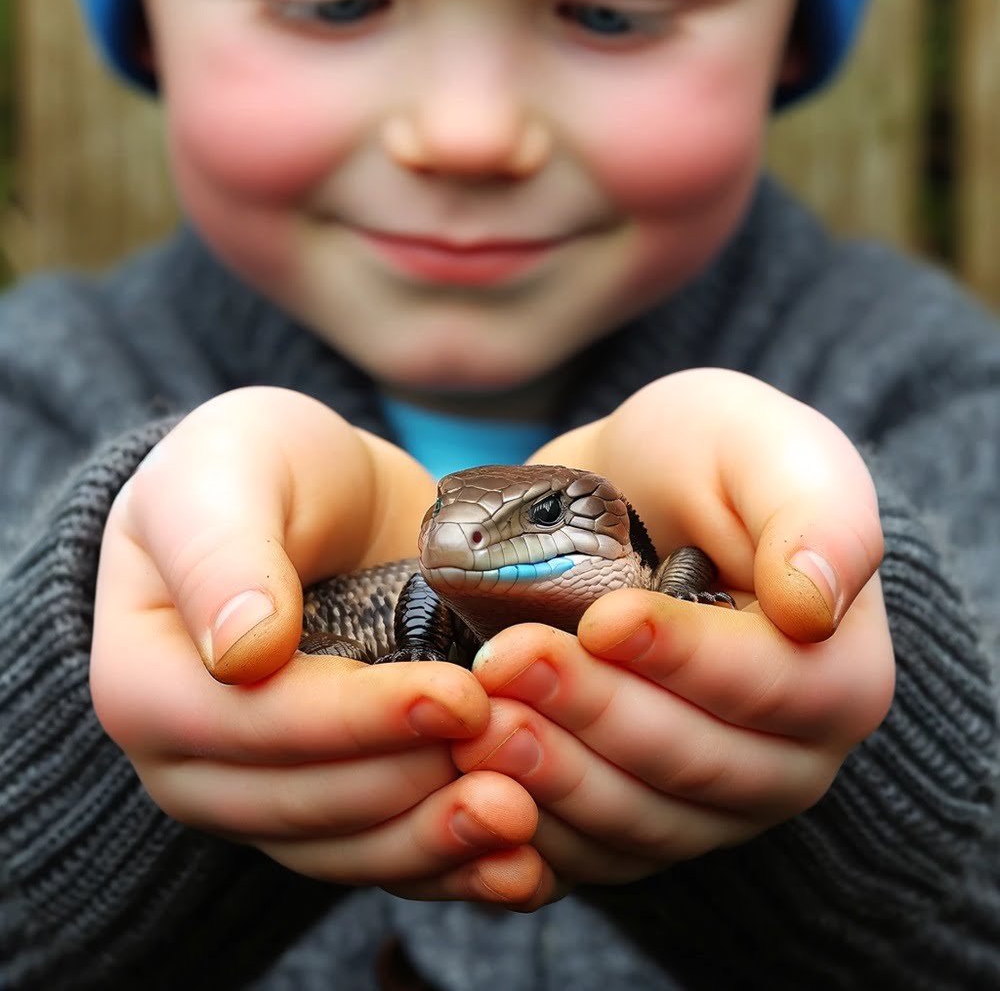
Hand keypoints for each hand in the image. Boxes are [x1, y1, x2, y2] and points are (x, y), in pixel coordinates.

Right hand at [91, 387, 554, 907]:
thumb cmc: (263, 469)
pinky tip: (520, 863)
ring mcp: (264, 789)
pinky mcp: (332, 802)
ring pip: (346, 848)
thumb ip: (223, 551)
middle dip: (410, 787)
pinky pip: (381, 854)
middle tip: (515, 757)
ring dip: (437, 843)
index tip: (454, 696)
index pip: (243, 725)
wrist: (319, 503)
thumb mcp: (233, 471)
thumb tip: (241, 652)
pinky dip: (449, 864)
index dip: (351, 722)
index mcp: (146, 681)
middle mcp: (194, 758)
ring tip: (526, 818)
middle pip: (299, 803)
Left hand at [452, 370, 892, 888]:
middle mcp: (785, 757)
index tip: (605, 618)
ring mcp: (709, 803)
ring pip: (638, 819)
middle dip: (597, 711)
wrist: (625, 497)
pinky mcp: (636, 821)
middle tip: (509, 660)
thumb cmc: (699, 459)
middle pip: (698, 765)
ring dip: (552, 772)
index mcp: (838, 671)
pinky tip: (472, 773)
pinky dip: (529, 822)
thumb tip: (814, 604)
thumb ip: (814, 513)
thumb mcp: (762, 447)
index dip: (688, 659)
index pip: (778, 688)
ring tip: (477, 715)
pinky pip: (588, 850)